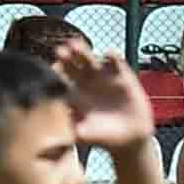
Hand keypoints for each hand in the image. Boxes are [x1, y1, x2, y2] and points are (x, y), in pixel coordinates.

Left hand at [48, 34, 154, 153]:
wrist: (129, 137)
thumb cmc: (104, 137)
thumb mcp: (89, 137)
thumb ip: (79, 133)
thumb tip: (73, 133)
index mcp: (76, 93)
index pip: (63, 78)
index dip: (57, 71)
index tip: (53, 66)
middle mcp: (88, 82)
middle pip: (74, 64)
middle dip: (67, 56)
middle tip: (61, 50)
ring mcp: (104, 77)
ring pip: (91, 59)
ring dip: (84, 51)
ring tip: (77, 46)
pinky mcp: (122, 77)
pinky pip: (116, 63)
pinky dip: (113, 57)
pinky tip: (110, 53)